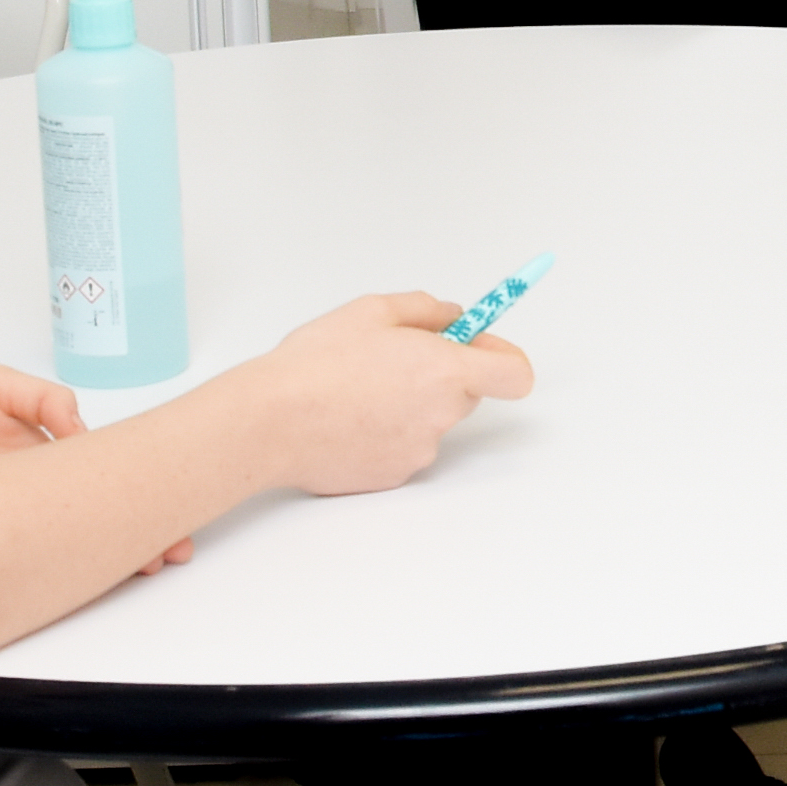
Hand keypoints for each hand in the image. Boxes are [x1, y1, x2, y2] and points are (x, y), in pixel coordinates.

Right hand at [226, 290, 537, 498]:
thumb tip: (453, 318)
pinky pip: (402, 445)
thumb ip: (426, 310)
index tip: (478, 345)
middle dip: (443, 374)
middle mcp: (442, 416)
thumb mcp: (372, 311)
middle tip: (397, 357)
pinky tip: (346, 418)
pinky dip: (385, 430)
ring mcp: (419, 450)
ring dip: (410, 403)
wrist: (270, 423)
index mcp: (447, 371)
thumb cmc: (315, 365)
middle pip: (468, 394)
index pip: (516, 375)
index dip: (503, 357)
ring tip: (357, 389)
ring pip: (430, 420)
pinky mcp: (392, 475)